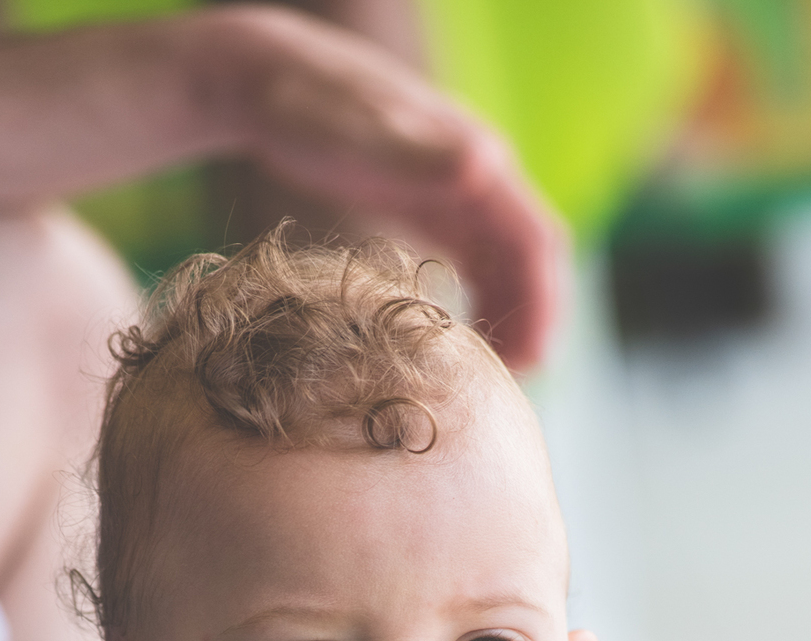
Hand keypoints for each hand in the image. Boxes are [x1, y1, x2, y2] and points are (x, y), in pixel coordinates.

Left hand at [222, 7, 565, 369]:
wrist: (269, 81)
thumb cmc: (304, 109)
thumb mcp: (354, 136)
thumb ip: (414, 159)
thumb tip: (484, 166)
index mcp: (473, 158)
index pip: (535, 239)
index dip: (542, 304)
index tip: (530, 363)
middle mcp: (477, 174)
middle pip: (531, 258)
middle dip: (533, 322)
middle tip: (514, 389)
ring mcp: (457, 190)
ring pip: (508, 265)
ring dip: (511, 319)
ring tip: (493, 379)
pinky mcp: (432, 205)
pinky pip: (475, 263)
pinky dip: (480, 305)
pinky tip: (460, 346)